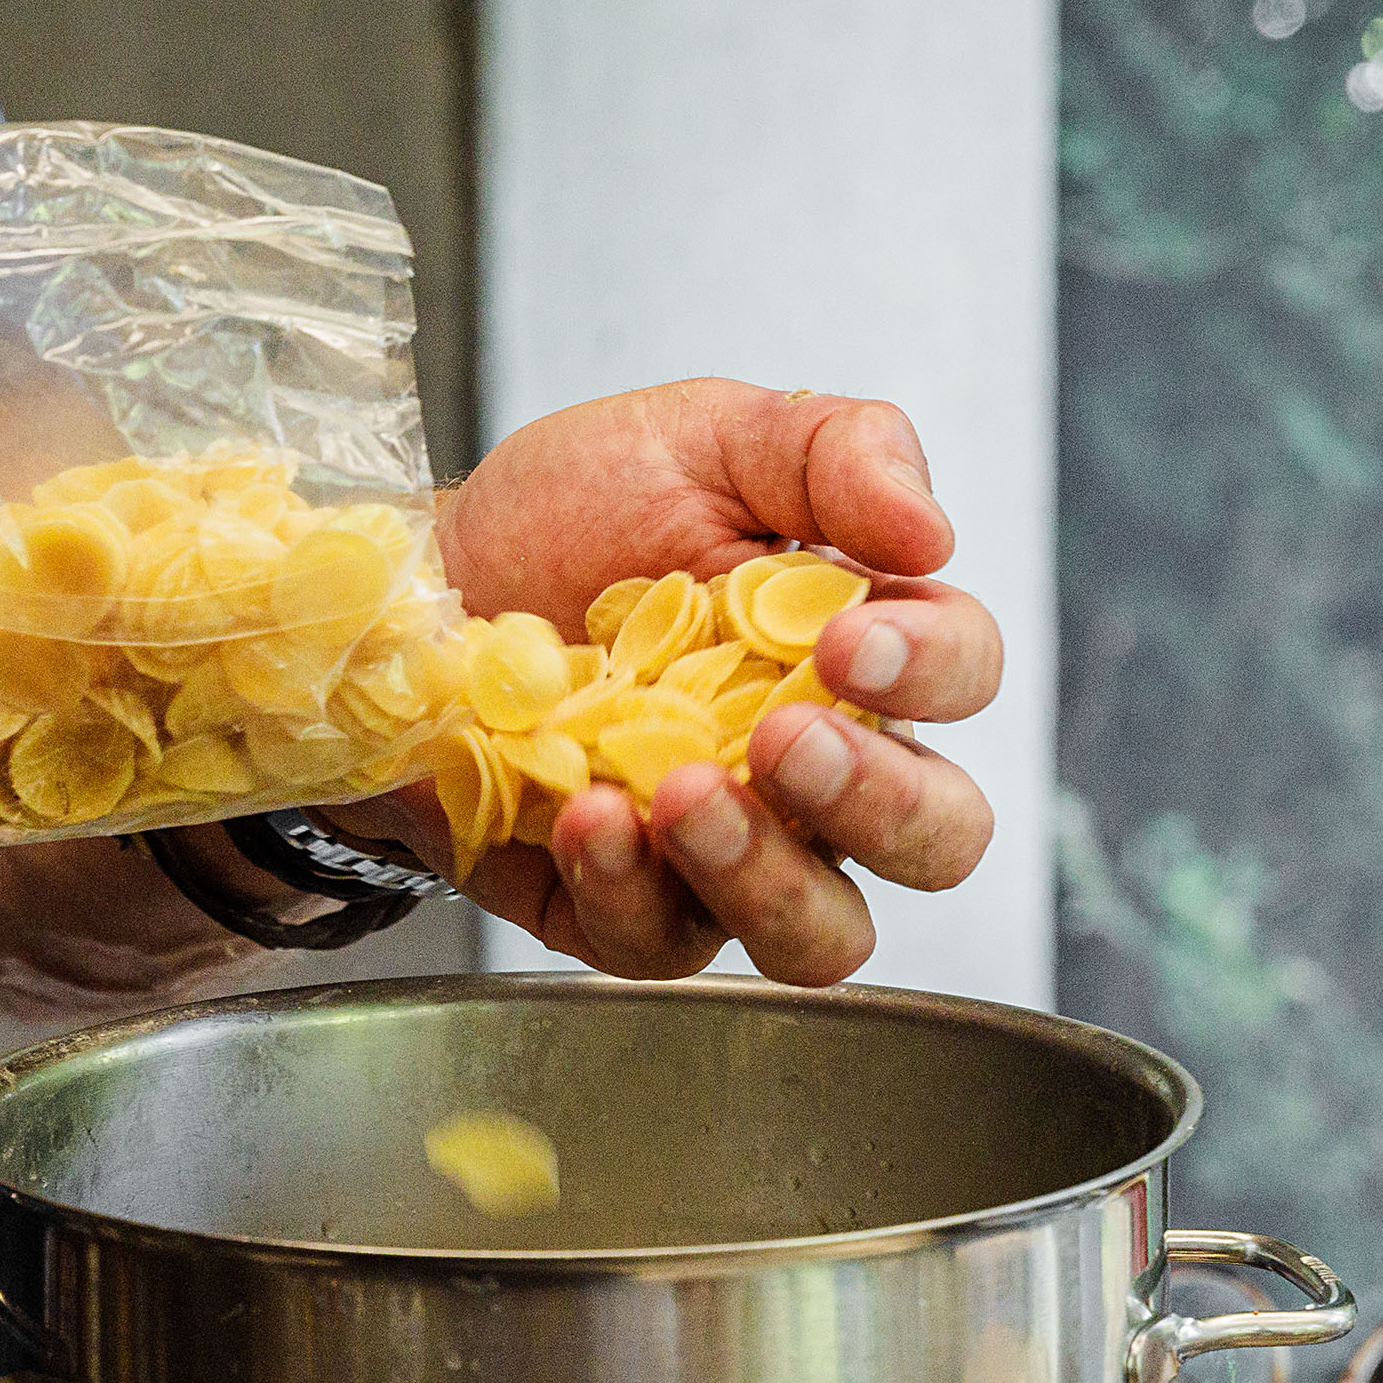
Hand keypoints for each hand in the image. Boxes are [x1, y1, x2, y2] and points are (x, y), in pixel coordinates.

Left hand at [339, 379, 1002, 984]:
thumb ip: (835, 451)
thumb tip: (930, 529)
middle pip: (935, 839)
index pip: (962, 677)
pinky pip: (657, 942)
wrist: (420, 581)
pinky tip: (584, 815)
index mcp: (857, 653)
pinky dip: (626, 886)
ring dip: (767, 876)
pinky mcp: (619, 910)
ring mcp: (724, 857)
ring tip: (682, 796)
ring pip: (819, 934)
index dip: (934, 670)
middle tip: (785, 740)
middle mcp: (813, 774)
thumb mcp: (703, 439)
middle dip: (879, 803)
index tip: (848, 640)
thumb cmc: (572, 515)